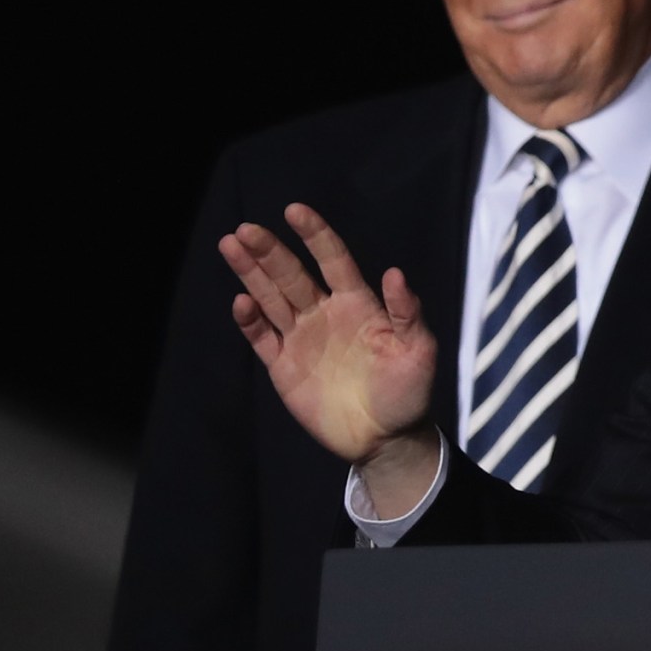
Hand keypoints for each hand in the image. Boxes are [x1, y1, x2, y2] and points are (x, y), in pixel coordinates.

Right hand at [223, 203, 435, 469]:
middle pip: (291, 274)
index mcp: (357, 304)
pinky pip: (262, 338)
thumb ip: (407, 312)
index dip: (314, 235)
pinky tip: (241, 302)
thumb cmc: (408, 393)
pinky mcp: (283, 366)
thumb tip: (395, 272)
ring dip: (250, 273)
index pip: (332, 259)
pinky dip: (249, 320)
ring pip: (270, 298)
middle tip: (246, 230)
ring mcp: (301, 339)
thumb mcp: (419, 351)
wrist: (386, 440)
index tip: (294, 210)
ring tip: (231, 245)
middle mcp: (324, 313)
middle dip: (269, 251)